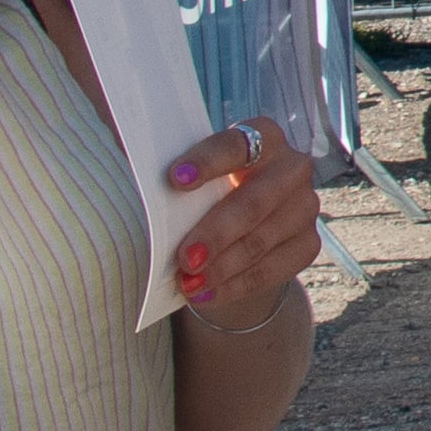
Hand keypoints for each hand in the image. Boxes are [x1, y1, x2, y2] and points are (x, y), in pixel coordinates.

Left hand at [167, 118, 319, 325]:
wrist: (242, 222)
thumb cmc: (208, 186)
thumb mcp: (195, 170)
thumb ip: (171, 164)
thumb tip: (123, 147)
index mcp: (263, 135)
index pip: (236, 145)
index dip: (206, 162)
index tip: (173, 181)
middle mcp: (292, 167)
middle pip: (253, 202)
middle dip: (216, 233)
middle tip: (184, 258)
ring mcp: (305, 207)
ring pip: (260, 242)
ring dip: (221, 268)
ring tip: (187, 284)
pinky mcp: (308, 244)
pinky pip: (271, 271)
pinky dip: (234, 286)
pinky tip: (206, 295)